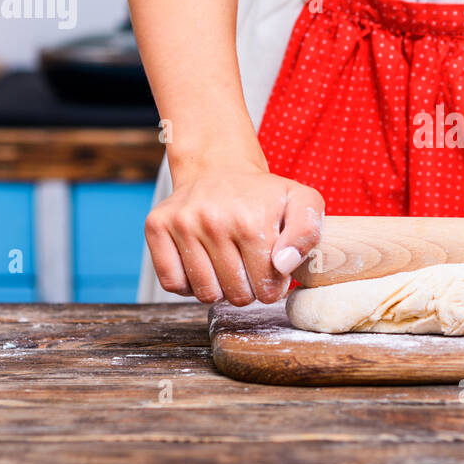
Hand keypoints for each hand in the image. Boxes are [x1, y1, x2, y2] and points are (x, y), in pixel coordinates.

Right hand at [145, 158, 323, 305]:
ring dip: (220, 289)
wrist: (220, 168)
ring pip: (204, 294)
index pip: (267, 287)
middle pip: (236, 295)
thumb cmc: (263, 195)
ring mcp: (181, 222)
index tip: (272, 269)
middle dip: (249, 289)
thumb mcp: (302, 203)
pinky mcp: (156, 226)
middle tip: (250, 267)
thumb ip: (307, 233)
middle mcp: (212, 219)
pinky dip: (189, 284)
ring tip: (228, 265)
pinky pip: (172, 284)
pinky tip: (203, 264)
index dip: (273, 286)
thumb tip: (282, 265)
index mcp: (251, 219)